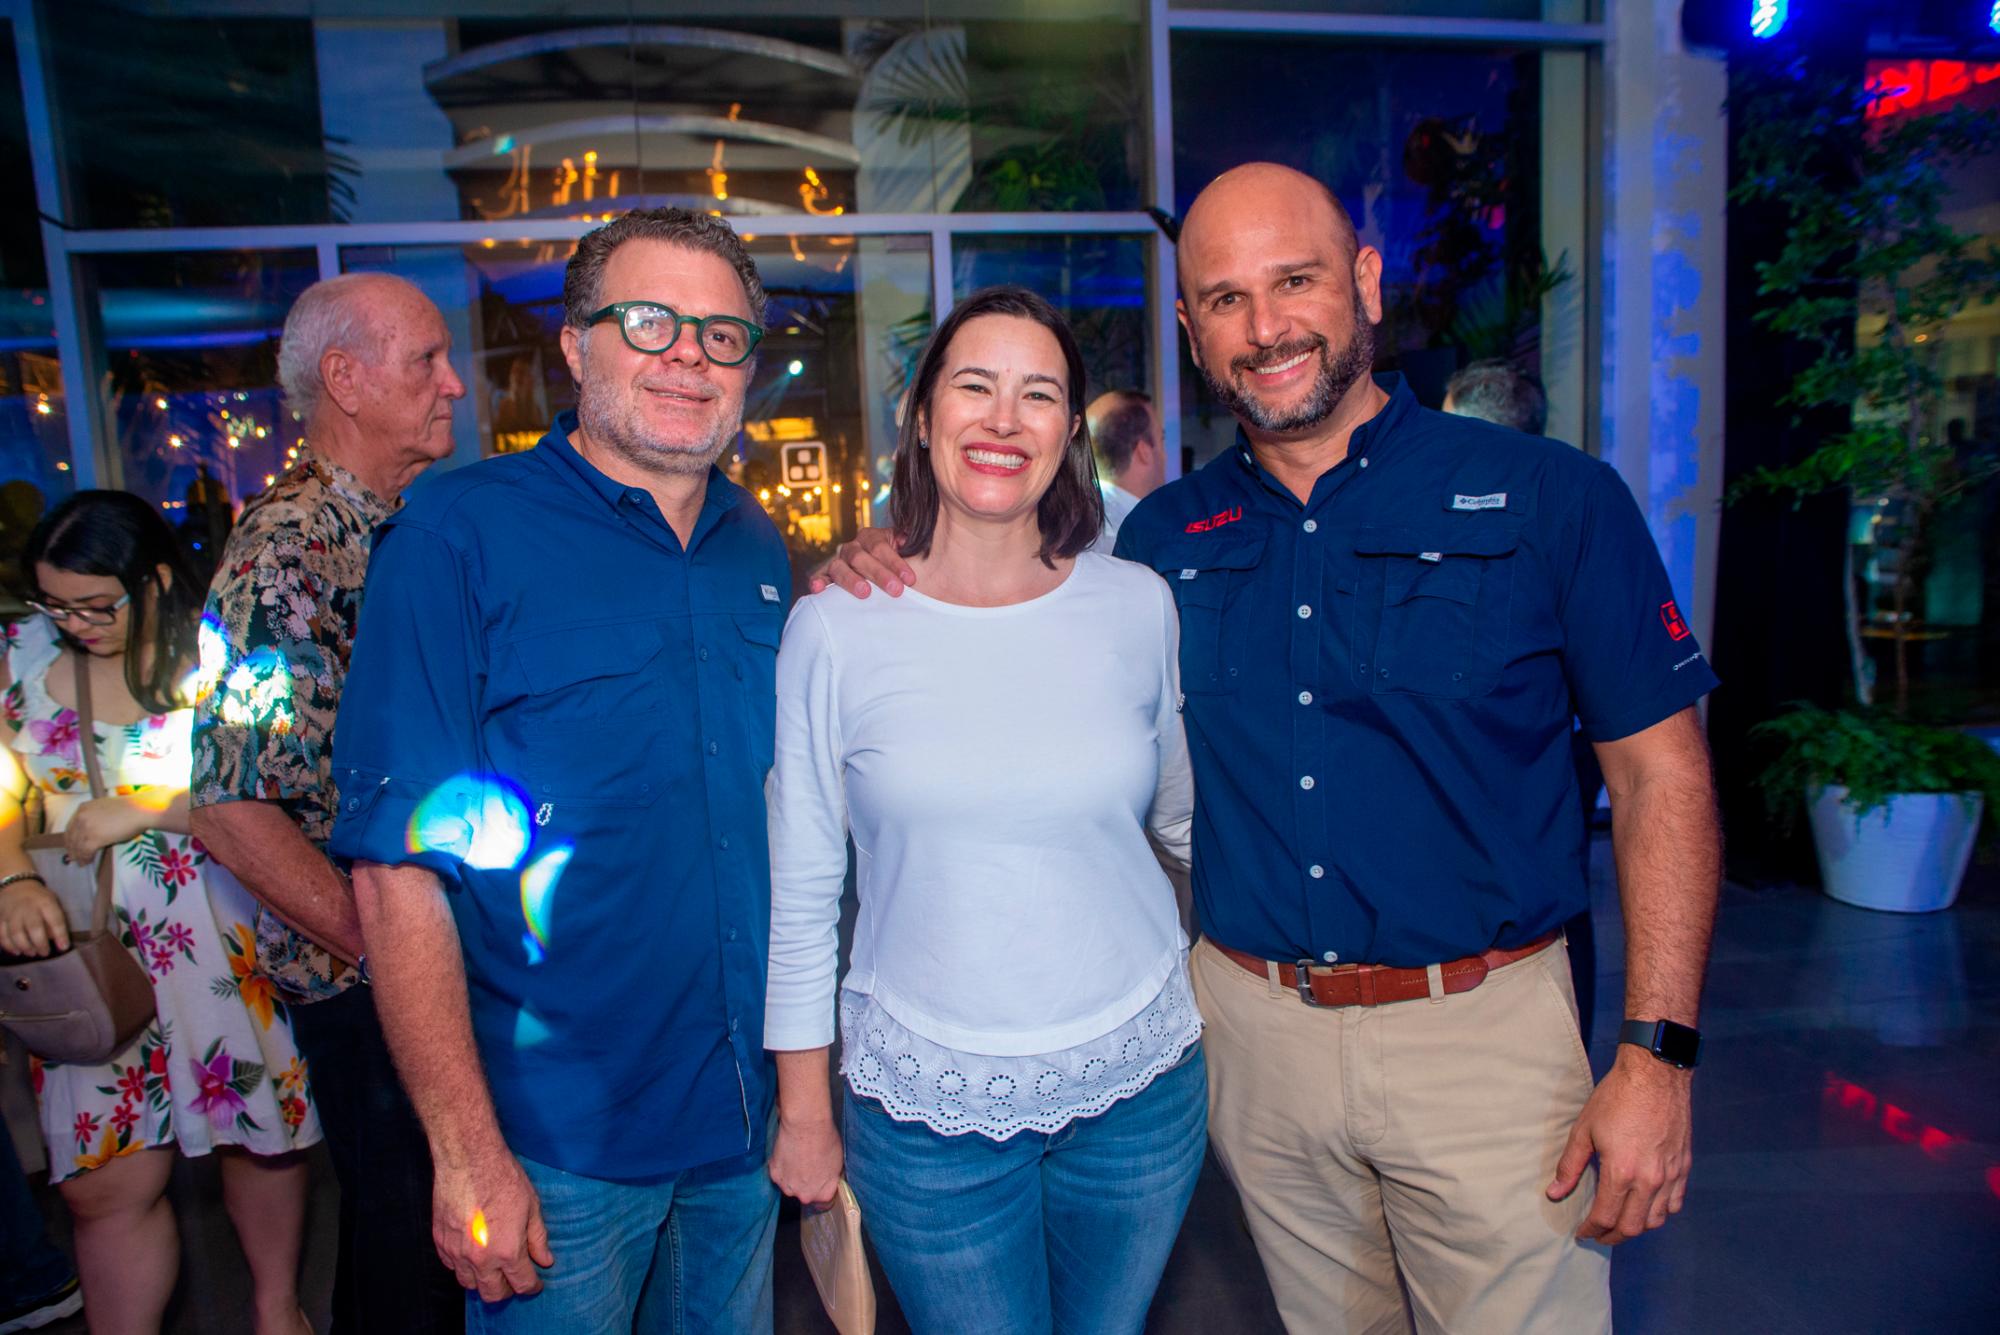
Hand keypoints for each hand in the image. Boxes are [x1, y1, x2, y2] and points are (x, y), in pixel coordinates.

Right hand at [0, 880, 67, 955]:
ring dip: (24, 947)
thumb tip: (59, 942)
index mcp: (45, 903)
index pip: (55, 919)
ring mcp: (12, 913)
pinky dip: (9, 946)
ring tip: (32, 953)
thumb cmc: (39, 899)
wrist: (16, 887)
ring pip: (16, 933)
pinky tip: (17, 952)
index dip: (60, 934)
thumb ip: (54, 921)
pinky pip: (2, 934)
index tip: (64, 947)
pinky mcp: (0, 918)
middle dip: (40, 943)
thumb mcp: (52, 903)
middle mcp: (28, 907)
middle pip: (33, 927)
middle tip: (45, 953)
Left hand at [64, 795, 154, 863]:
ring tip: (82, 862)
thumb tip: (95, 831)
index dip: (71, 838)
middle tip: (75, 857)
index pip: (71, 826)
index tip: (73, 846)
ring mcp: (86, 827)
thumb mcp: (106, 809)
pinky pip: (85, 851)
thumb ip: (96, 818)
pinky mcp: (94, 838)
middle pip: (71, 837)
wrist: (140, 811)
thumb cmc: (130, 809)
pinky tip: (88, 862)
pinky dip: (86, 858)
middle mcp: (81, 816)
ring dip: (79, 856)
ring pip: (77, 846)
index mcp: (83, 808)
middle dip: (72, 849)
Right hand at [431, 1144, 553, 1301]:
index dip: (533, 1286)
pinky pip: (451, 1267)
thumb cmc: (503, 1179)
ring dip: (483, 1280)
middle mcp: (480, 1259)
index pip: (522, 1284)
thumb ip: (538, 1238)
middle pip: (493, 1294)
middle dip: (507, 1290)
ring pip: (469, 1284)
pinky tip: (473, 1253)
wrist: (469, 1159)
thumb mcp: (532, 1207)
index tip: (535, 1282)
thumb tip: (545, 1260)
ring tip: (493, 1267)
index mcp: (507, 1252)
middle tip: (514, 1278)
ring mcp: (457, 1252)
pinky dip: (463, 1266)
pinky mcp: (440, 1242)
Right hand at [768, 1112, 843, 1206]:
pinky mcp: (774, 1174)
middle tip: (809, 1164)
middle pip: (805, 1193)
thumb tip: (827, 1179)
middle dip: (807, 1182)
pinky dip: (782, 1167)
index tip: (821, 1179)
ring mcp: (787, 1186)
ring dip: (792, 1176)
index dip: (823, 1187)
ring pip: (790, 1185)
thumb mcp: (838, 1163)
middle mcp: (804, 1195)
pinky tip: (788, 1154)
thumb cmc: (825, 1140)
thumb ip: (830, 1178)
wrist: (806, 1126)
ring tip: (798, 1157)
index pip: (823, 1199)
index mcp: (823, 1194)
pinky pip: (779, 1174)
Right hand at [807, 527, 911, 598]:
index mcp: (872, 538)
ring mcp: (839, 563)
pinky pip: (820, 578)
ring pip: (840, 568)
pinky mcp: (828, 577)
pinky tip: (818, 589)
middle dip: (880, 574)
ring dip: (851, 580)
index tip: (910, 579)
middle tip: (896, 590)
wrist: (886, 577)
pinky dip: (818, 582)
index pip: (880, 546)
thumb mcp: (909, 552)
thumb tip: (913, 537)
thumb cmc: (899, 567)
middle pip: (861, 558)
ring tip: (865, 593)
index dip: (895, 562)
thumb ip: (913, 544)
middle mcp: (853, 548)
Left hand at [1548, 1047, 1692, 1243]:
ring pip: (1656, 1220)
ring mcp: (1670, 1175)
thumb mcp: (1584, 1130)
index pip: (1605, 1217)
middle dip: (1612, 1236)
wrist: (1655, 1076)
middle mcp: (1649, 1180)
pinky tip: (1647, 1207)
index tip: (1581, 1232)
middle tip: (1598, 1234)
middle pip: (1632, 1226)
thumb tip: (1554, 1193)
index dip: (1591, 1230)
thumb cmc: (1616, 1098)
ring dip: (1637, 1227)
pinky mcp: (1684, 1167)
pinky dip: (1661, 1212)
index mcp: (1621, 1172)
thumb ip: (1570, 1166)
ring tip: (1620, 1224)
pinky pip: (1675, 1203)